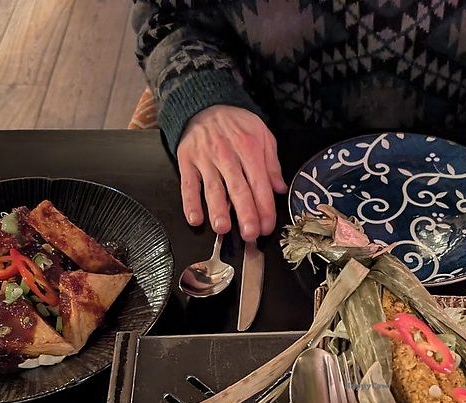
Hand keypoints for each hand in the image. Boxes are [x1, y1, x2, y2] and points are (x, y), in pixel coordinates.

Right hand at [176, 105, 285, 239]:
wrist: (204, 104)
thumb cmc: (236, 124)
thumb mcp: (262, 135)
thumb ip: (271, 163)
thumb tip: (279, 189)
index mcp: (249, 148)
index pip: (259, 183)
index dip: (264, 208)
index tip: (267, 227)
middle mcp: (227, 155)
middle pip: (238, 188)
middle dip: (245, 213)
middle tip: (250, 234)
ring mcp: (205, 159)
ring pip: (213, 188)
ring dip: (218, 209)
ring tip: (223, 228)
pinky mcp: (187, 162)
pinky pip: (188, 184)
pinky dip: (190, 202)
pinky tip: (195, 219)